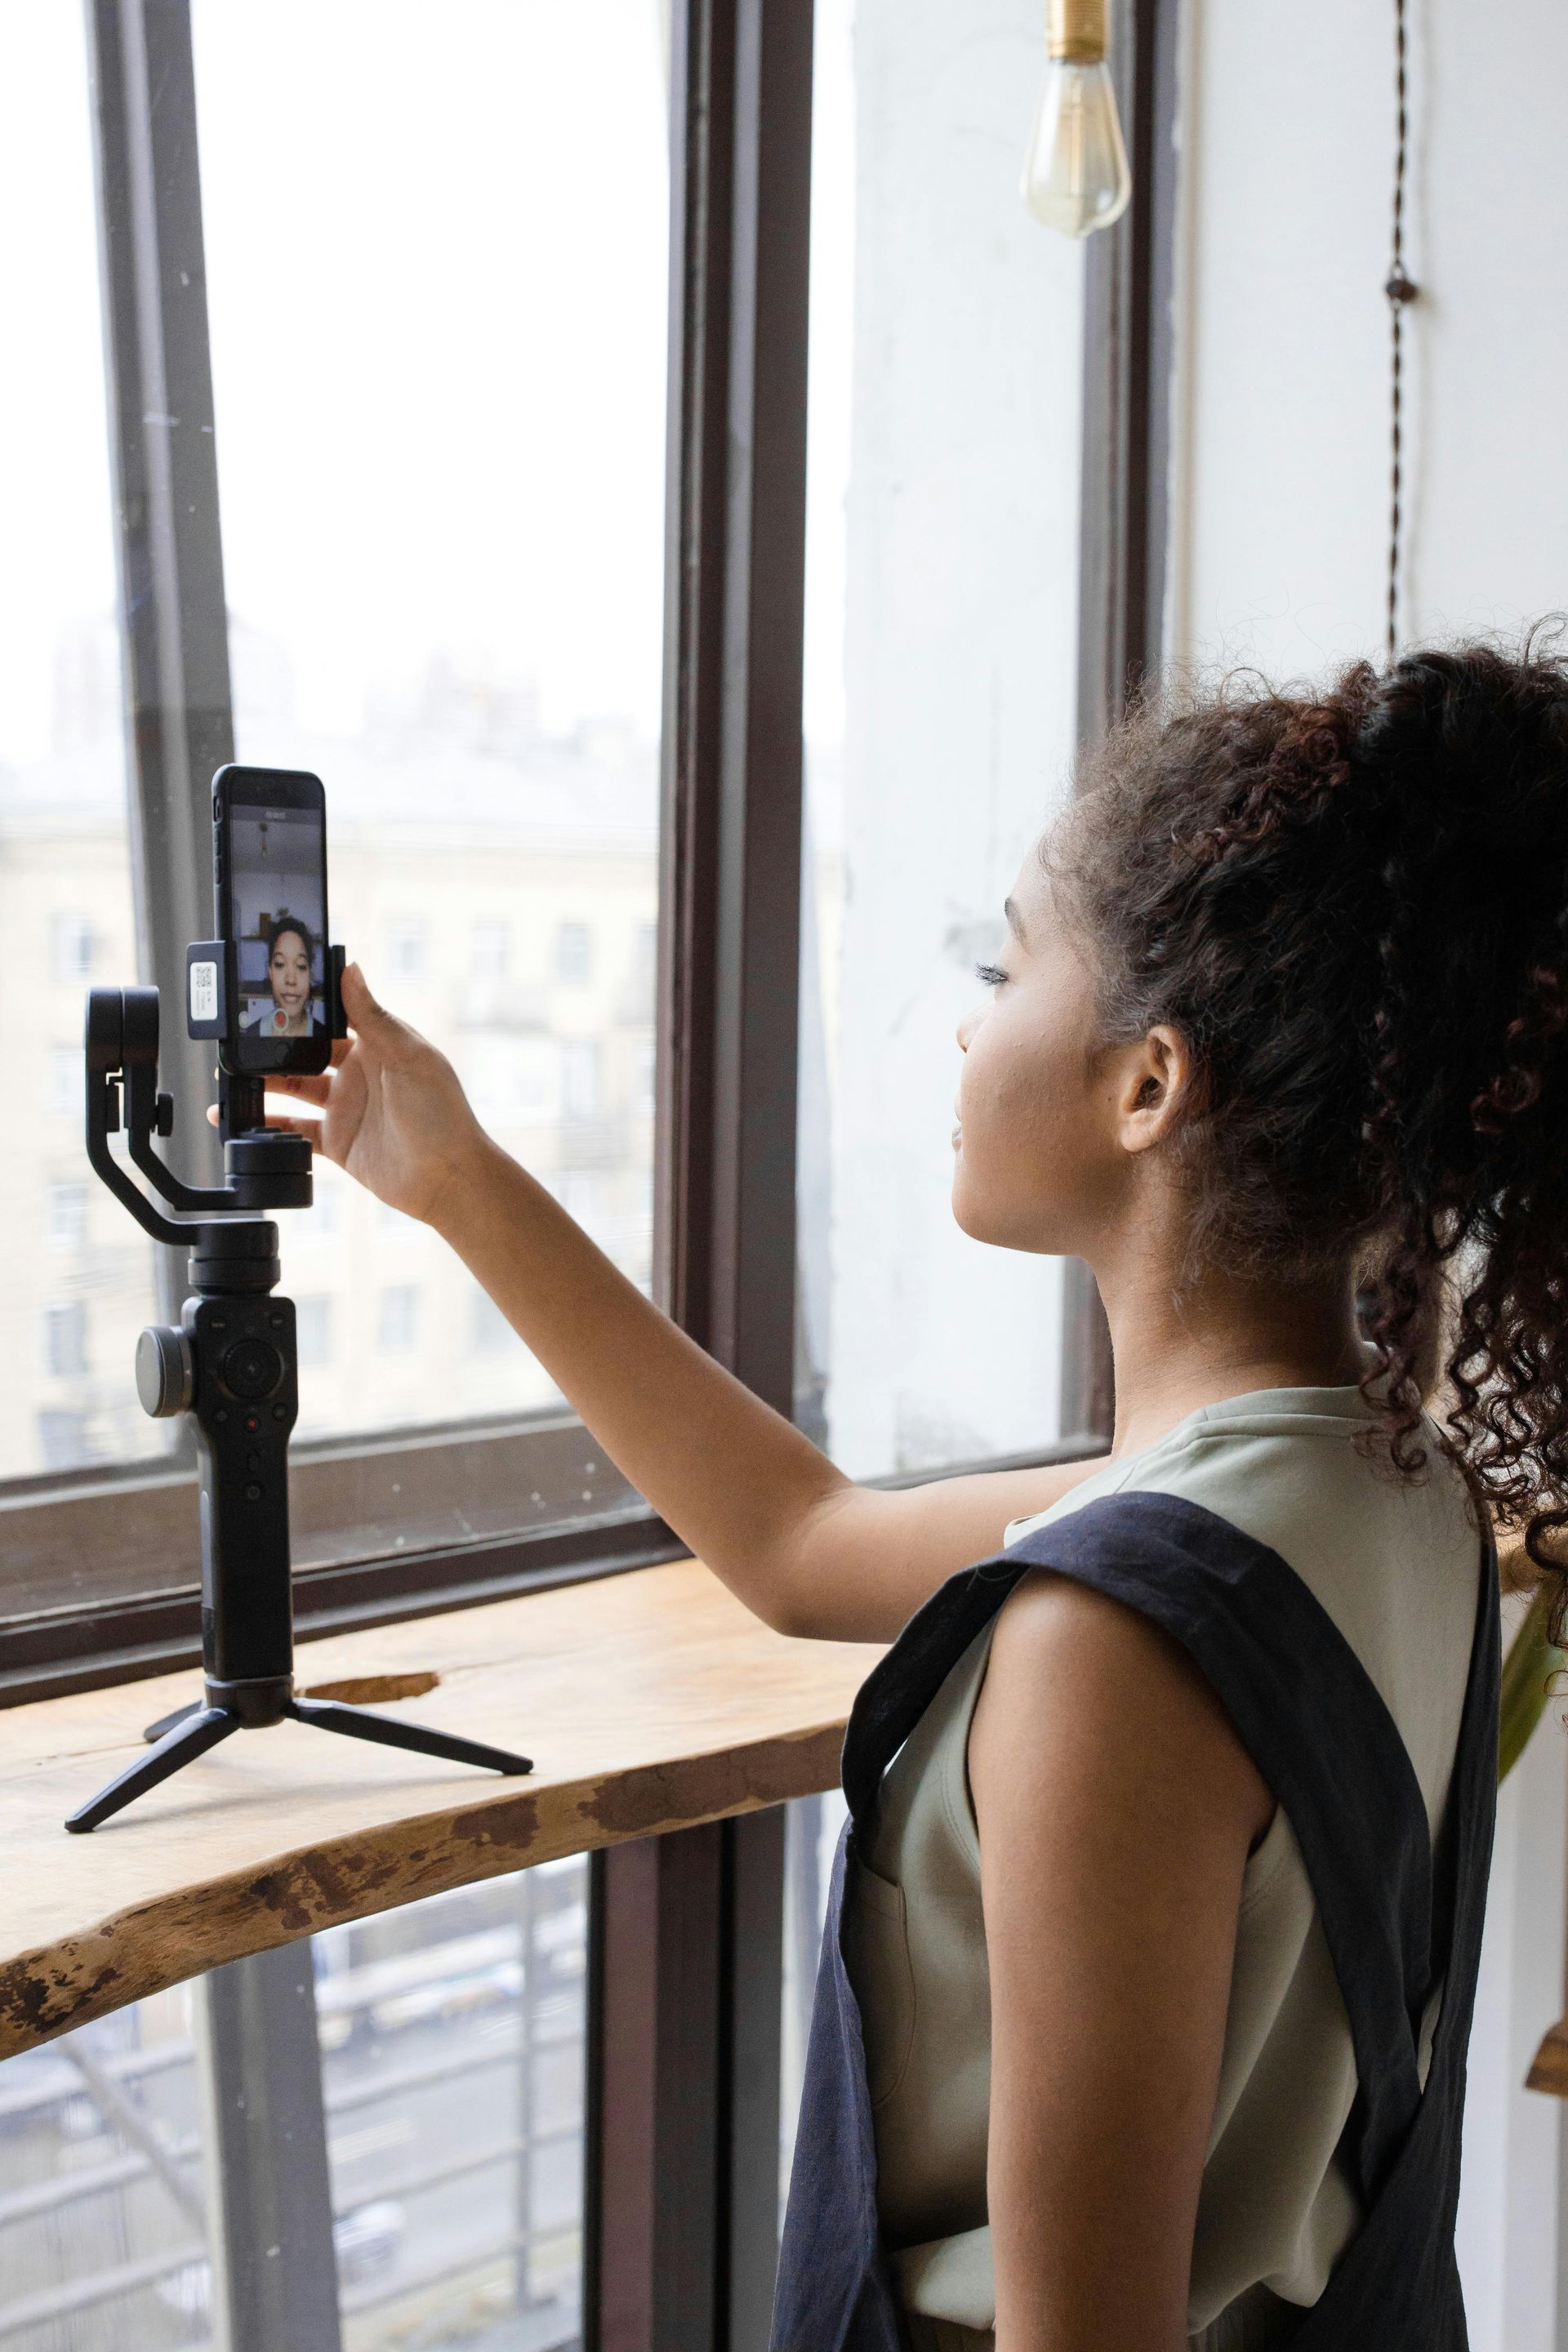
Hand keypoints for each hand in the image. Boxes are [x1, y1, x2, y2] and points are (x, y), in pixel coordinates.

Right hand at [217, 963, 493, 1223]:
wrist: (448, 1178)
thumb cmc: (442, 1114)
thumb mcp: (408, 1057)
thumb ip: (374, 1016)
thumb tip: (350, 967)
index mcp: (379, 1044)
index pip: (335, 1015)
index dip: (306, 1004)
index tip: (270, 990)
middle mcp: (359, 1073)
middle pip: (306, 1051)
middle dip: (273, 1044)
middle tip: (238, 1036)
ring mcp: (346, 1107)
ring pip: (293, 1088)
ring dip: (263, 1082)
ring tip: (230, 1076)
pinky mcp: (337, 1142)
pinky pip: (294, 1130)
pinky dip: (268, 1125)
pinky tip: (242, 1120)